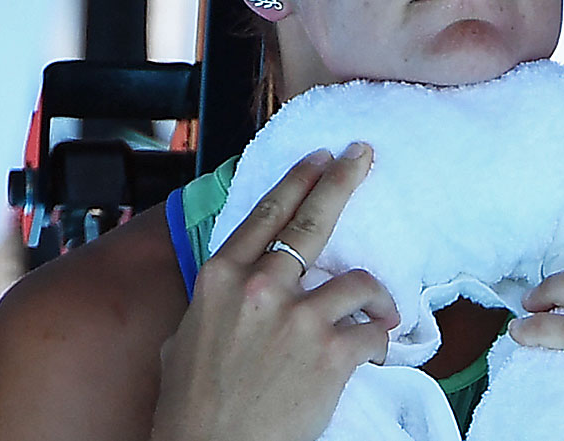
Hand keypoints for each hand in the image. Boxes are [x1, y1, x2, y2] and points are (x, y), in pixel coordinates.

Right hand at [149, 143, 397, 440]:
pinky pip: (373, 331)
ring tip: (381, 310)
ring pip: (357, 280)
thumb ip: (213, 305)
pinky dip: (379, 340)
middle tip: (363, 155)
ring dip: (375, 295)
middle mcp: (259, 288)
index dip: (297, 181)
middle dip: (342, 180)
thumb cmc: (190, 408)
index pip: (266, 215)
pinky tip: (374, 351)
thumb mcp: (182, 339)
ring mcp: (297, 318)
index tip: (320, 158)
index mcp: (220, 279)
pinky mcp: (330, 353)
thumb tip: (230, 292)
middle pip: (311, 220)